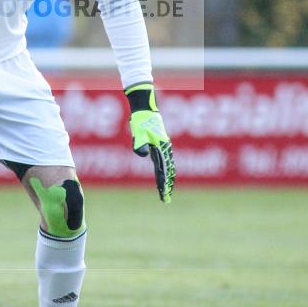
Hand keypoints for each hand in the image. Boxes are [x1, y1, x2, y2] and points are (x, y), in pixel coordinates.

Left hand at [125, 83, 174, 202]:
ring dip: (167, 178)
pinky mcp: (160, 144)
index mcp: (161, 147)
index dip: (163, 183)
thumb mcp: (139, 132)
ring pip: (168, 166)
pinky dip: (165, 170)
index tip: (164, 195)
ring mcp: (164, 146)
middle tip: (166, 198)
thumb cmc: (141, 120)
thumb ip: (140, 144)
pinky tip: (164, 175)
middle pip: (168, 170)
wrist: (145, 108)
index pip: (163, 170)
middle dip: (167, 185)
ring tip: (167, 190)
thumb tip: (143, 155)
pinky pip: (164, 161)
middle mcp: (165, 148)